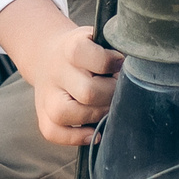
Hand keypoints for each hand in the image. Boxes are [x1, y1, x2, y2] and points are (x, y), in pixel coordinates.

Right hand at [0, 0, 122, 146]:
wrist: (48, 55)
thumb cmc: (84, 51)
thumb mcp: (97, 40)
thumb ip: (114, 51)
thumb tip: (136, 69)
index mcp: (71, 48)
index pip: (92, 57)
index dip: (112, 63)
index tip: (121, 64)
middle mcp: (56, 72)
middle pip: (87, 92)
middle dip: (110, 96)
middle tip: (120, 93)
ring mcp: (46, 95)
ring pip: (63, 114)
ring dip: (93, 117)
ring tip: (107, 110)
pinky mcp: (42, 114)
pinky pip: (52, 132)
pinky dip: (75, 138)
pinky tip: (94, 133)